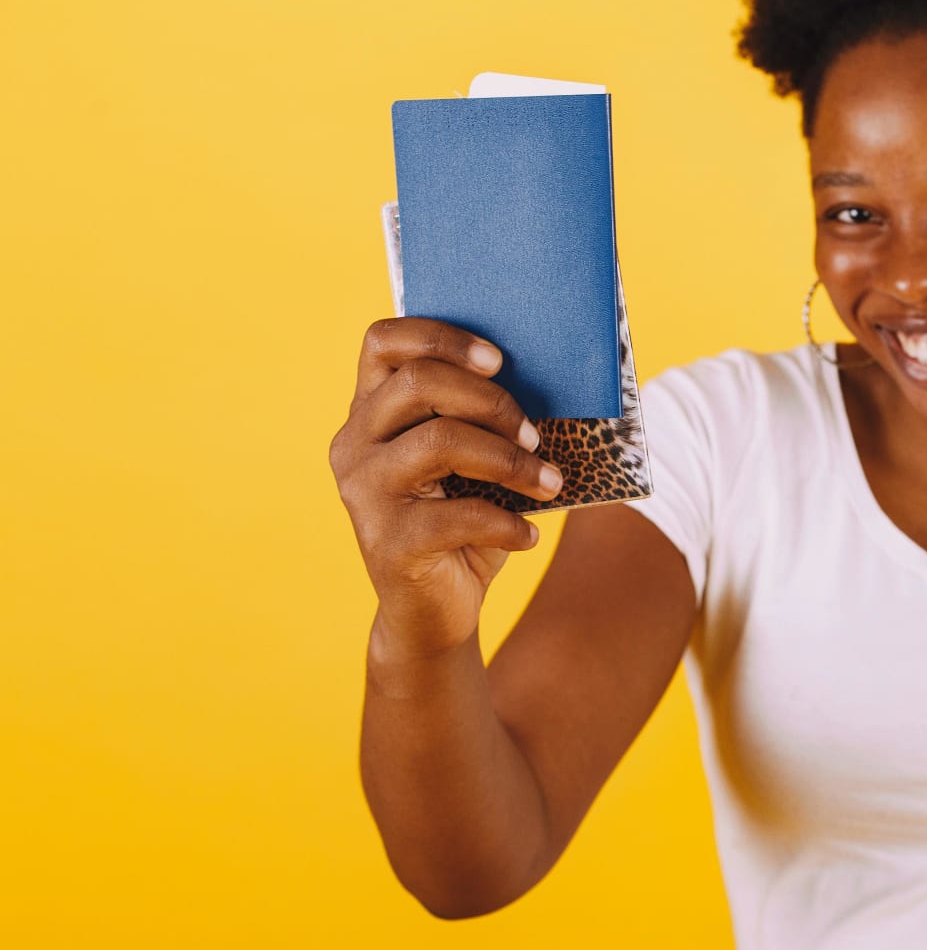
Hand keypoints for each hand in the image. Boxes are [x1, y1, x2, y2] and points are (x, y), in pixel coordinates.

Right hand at [329, 317, 561, 663]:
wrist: (435, 612)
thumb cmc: (462, 524)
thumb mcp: (471, 463)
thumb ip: (481, 419)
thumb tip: (549, 376)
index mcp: (370, 412)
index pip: (383, 342)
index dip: (442, 336)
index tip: (499, 360)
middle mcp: (355, 444)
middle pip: (418, 382)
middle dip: (492, 401)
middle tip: (534, 434)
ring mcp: (363, 492)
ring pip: (440, 440)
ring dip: (510, 459)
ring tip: (548, 483)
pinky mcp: (386, 541)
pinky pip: (458, 514)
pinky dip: (508, 523)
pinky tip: (529, 536)